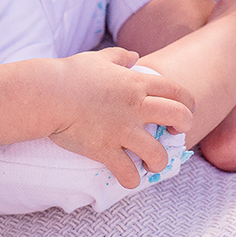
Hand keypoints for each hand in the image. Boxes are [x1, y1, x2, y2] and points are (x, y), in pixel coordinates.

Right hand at [48, 48, 195, 188]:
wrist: (47, 94)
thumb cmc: (70, 74)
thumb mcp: (99, 58)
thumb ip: (120, 57)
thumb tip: (133, 57)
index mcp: (136, 84)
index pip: (176, 91)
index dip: (188, 102)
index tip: (188, 109)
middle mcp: (136, 107)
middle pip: (179, 118)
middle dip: (185, 127)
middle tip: (177, 134)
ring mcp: (122, 131)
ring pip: (158, 153)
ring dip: (159, 161)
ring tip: (152, 163)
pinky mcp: (105, 150)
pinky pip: (128, 174)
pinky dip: (131, 179)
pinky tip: (128, 178)